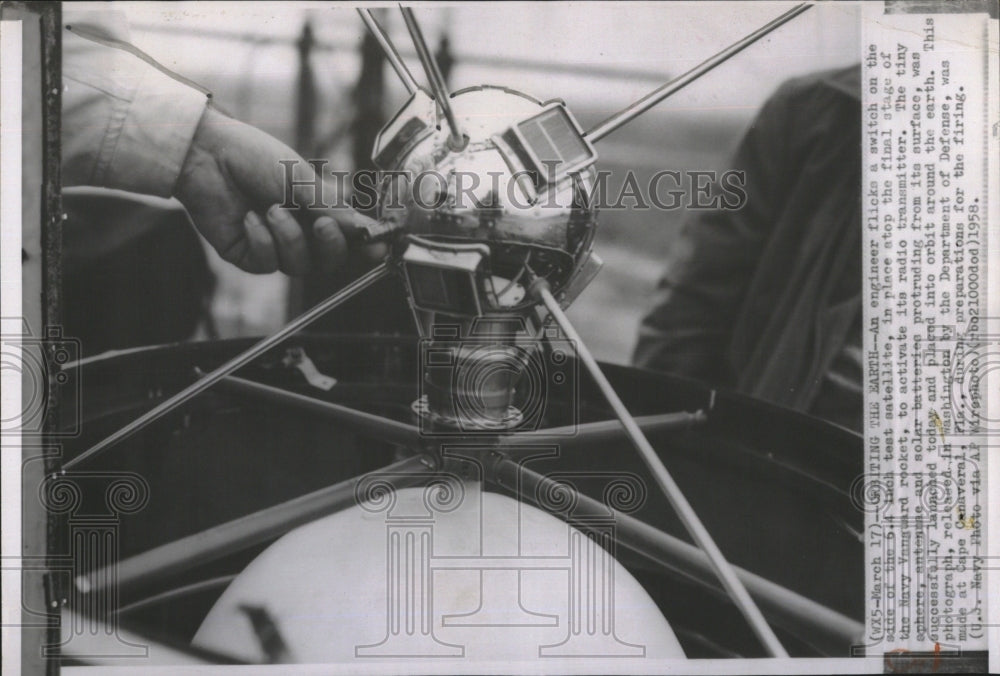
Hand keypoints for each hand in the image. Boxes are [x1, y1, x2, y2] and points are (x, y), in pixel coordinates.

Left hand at [174, 105, 375, 273]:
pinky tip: (248, 218)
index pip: (349, 239)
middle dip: (330, 245)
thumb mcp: (300, 179)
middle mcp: (299, 232)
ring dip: (289, 238)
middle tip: (320, 223)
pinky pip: (267, 264)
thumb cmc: (254, 158)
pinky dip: (262, 240)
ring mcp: (273, 247)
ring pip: (300, 267)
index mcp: (317, 211)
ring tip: (271, 208)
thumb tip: (365, 230)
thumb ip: (332, 207)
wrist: (206, 155)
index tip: (377, 247)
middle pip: (329, 261)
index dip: (365, 247)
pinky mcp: (247, 256)